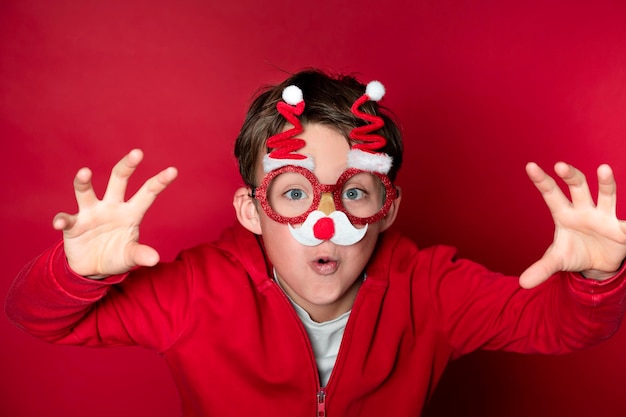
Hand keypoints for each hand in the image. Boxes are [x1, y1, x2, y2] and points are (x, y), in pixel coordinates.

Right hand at [52, 149, 177, 276]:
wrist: (93, 268)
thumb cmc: (116, 256)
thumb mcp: (130, 257)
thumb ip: (140, 255)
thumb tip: (154, 259)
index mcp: (130, 212)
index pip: (147, 193)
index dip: (159, 182)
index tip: (173, 170)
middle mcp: (111, 207)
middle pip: (118, 181)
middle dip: (126, 166)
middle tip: (137, 152)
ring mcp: (90, 214)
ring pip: (86, 193)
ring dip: (83, 182)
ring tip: (84, 172)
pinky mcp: (72, 225)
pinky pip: (66, 219)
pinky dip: (62, 220)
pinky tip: (60, 222)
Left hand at [519, 162, 625, 288]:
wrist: (598, 264)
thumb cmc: (574, 253)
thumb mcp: (557, 260)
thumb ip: (541, 268)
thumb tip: (522, 284)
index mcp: (564, 214)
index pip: (550, 194)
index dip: (541, 181)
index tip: (529, 166)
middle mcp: (584, 209)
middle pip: (577, 187)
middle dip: (570, 176)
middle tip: (560, 165)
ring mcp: (604, 216)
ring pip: (606, 195)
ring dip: (606, 183)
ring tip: (604, 169)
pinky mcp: (621, 229)